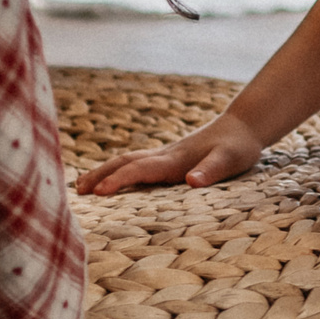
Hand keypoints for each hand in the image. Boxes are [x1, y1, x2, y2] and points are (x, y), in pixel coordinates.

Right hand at [74, 113, 265, 195]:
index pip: (139, 169)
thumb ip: (210, 171)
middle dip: (100, 175)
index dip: (118, 180)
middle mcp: (164, 156)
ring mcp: (165, 155)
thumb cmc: (238, 147)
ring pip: (127, 161)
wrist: (243, 126)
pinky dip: (118, 170)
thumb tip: (190, 182)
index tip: (97, 192)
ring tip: (81, 185)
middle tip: (76, 191)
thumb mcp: (230, 160)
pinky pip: (136, 164)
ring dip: (104, 171)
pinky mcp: (169, 158)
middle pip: (124, 162)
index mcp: (174, 160)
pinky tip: (112, 178)